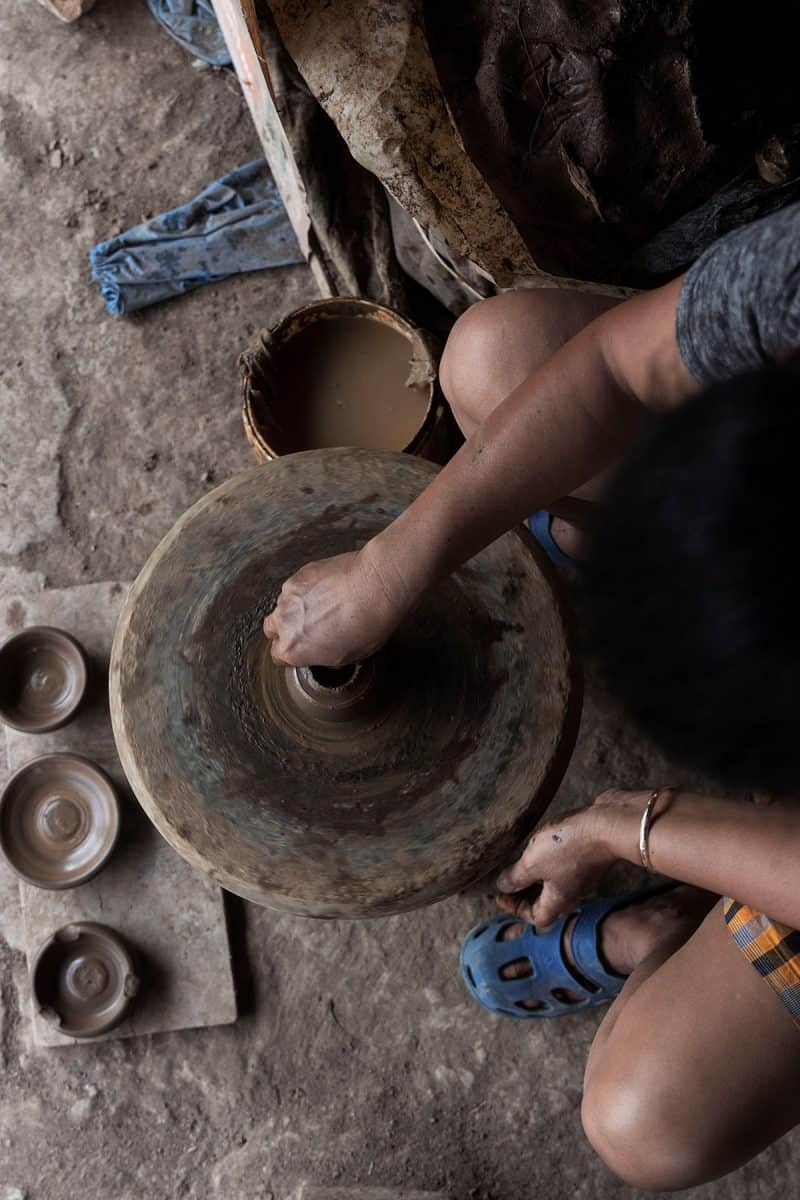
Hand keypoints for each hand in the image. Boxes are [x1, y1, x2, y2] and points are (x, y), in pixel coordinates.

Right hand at [263, 545, 408, 667]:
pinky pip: (296, 586)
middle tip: (309, 627)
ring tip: (323, 605)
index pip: (278, 657)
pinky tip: (327, 589)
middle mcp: (283, 622)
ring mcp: (288, 595)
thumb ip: (324, 657)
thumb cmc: (368, 624)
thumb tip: (323, 651)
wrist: (375, 586)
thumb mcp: (350, 657)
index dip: (292, 654)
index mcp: (293, 650)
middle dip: (286, 630)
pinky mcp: (299, 575)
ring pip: (283, 605)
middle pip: (272, 629)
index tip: (303, 649)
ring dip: (296, 608)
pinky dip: (307, 589)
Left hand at [495, 792, 633, 926]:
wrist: (608, 825)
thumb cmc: (569, 847)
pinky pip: (563, 867)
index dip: (515, 909)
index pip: (535, 918)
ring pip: (555, 885)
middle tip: (508, 880)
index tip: (500, 894)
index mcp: (558, 901)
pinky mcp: (587, 858)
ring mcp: (582, 876)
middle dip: (524, 894)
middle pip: (546, 903)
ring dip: (536, 878)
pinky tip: (541, 846)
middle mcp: (572, 893)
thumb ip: (515, 877)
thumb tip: (503, 886)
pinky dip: (548, 863)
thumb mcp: (532, 863)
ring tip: (520, 861)